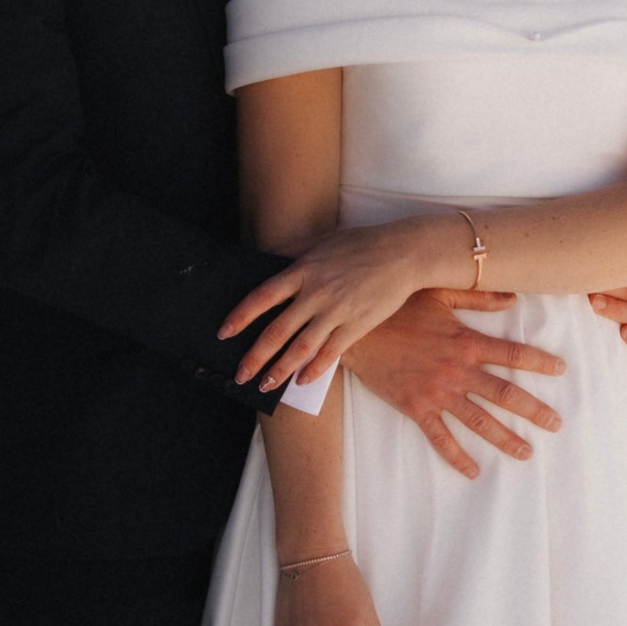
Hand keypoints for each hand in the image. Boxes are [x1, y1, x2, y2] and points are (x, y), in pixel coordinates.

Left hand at [224, 214, 460, 390]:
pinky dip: (314, 369)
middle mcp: (315, 293)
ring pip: (301, 348)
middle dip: (255, 356)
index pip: (262, 297)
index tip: (224, 333)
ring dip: (280, 370)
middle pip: (277, 331)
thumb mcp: (322, 241)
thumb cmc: (361, 244)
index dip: (240, 317)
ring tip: (266, 385)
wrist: (402, 254)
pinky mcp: (356, 325)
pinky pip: (330, 353)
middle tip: (240, 375)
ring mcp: (336, 311)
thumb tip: (267, 257)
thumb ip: (293, 250)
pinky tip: (301, 381)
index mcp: (302, 270)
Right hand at [348, 287, 566, 476]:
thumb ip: (477, 297)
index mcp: (466, 341)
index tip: (562, 370)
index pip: (513, 354)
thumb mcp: (438, 293)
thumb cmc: (396, 307)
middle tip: (556, 425)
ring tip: (526, 452)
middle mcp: (457, 370)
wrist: (354, 331)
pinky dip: (457, 456)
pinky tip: (473, 471)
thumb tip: (514, 299)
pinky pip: (440, 438)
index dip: (540, 362)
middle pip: (504, 394)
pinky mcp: (416, 408)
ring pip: (479, 421)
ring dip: (504, 438)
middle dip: (533, 411)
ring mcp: (437, 392)